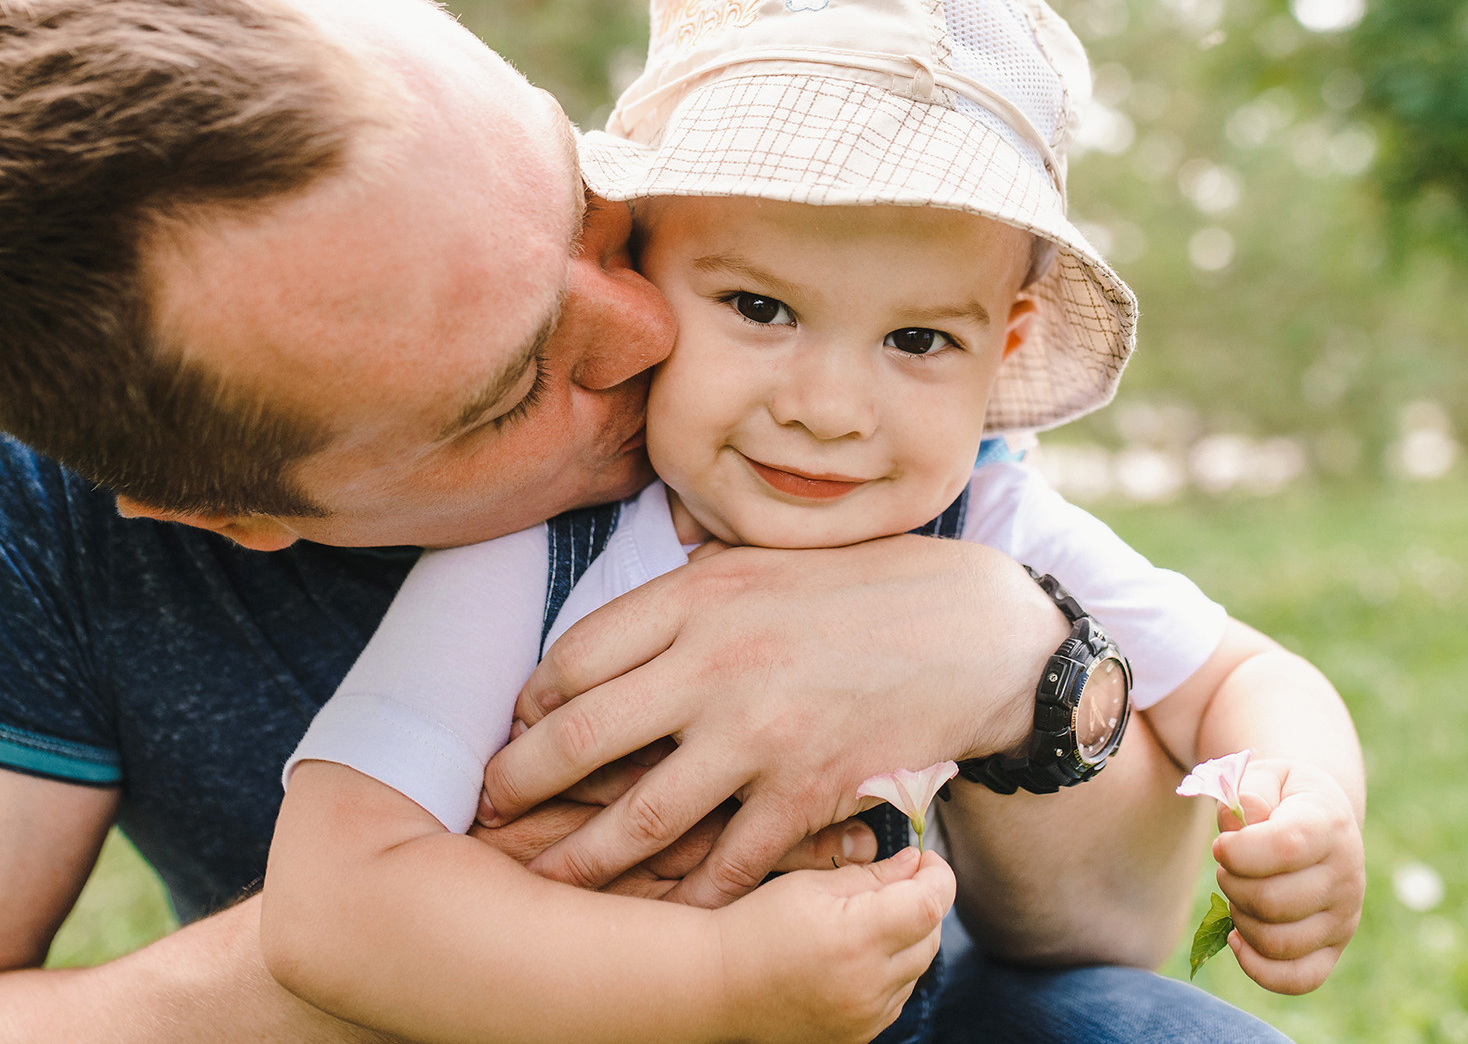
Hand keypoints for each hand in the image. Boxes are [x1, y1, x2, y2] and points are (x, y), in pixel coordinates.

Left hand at [478, 536, 1065, 905]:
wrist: (978, 631)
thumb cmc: (867, 584)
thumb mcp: (765, 555)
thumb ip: (691, 576)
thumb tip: (631, 588)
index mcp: (697, 594)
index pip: (576, 655)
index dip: (531, 700)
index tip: (517, 727)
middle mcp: (715, 662)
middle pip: (581, 734)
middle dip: (520, 781)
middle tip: (490, 808)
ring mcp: (760, 733)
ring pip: (639, 814)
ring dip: (579, 856)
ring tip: (540, 877)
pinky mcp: (807, 791)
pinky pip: (728, 861)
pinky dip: (689, 893)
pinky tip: (659, 912)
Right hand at [715, 847, 953, 1043]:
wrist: (717, 984)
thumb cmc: (757, 924)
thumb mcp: (811, 885)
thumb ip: (871, 875)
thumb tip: (916, 865)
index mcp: (857, 937)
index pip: (931, 904)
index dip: (938, 876)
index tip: (926, 861)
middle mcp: (869, 984)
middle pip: (930, 936)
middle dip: (922, 904)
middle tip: (896, 882)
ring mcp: (866, 1017)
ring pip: (917, 968)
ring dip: (908, 939)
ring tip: (868, 920)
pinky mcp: (859, 1036)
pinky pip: (897, 996)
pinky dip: (891, 971)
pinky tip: (857, 955)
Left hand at [1215, 758, 1364, 993]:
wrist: (1318, 818)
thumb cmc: (1281, 797)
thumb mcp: (1265, 775)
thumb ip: (1249, 790)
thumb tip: (1242, 818)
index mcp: (1330, 824)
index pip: (1285, 848)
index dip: (1238, 851)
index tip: (1221, 844)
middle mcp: (1347, 875)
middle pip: (1272, 901)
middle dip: (1230, 883)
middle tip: (1227, 866)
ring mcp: (1344, 917)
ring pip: (1277, 942)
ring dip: (1239, 918)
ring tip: (1238, 891)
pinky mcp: (1334, 948)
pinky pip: (1298, 979)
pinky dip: (1257, 967)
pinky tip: (1236, 938)